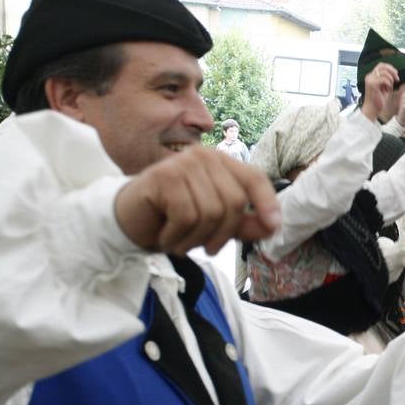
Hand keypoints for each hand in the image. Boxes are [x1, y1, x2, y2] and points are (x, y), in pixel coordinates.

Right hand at [115, 147, 281, 253]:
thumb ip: (245, 223)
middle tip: (208, 248)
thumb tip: (274, 227)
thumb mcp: (217, 224)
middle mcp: (204, 156)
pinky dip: (178, 236)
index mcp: (222, 162)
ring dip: (196, 239)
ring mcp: (183, 163)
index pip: (255, 178)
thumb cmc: (176, 219)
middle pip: (234, 202)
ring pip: (211, 212)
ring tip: (181, 241)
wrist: (129, 219)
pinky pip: (187, 216)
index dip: (267, 203)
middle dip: (223, 234)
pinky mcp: (163, 177)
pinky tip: (167, 237)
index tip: (275, 227)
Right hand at [363, 63, 399, 116]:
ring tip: (390, 87)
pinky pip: (383, 79)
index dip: (390, 68)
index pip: (381, 65)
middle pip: (382, 65)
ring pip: (384, 72)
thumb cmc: (379, 101)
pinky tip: (387, 90)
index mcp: (372, 76)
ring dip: (390, 79)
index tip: (396, 74)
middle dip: (392, 71)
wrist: (373, 110)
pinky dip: (388, 84)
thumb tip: (395, 73)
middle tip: (397, 79)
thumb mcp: (385, 87)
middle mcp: (369, 76)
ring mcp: (369, 79)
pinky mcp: (371, 84)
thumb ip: (388, 79)